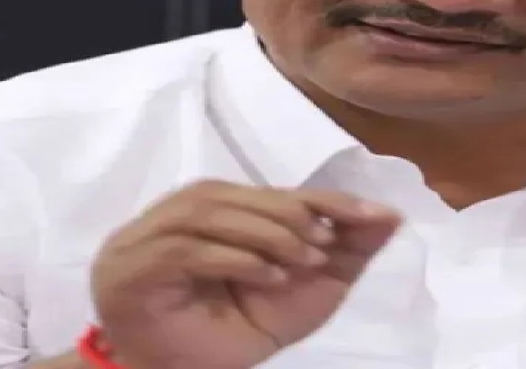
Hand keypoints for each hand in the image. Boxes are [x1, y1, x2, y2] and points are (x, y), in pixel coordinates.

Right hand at [89, 180, 401, 368]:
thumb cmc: (231, 333)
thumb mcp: (303, 293)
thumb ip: (342, 255)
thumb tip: (391, 216)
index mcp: (221, 209)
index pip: (275, 192)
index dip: (325, 199)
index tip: (372, 215)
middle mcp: (181, 211)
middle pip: (243, 195)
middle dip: (295, 216)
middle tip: (327, 246)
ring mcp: (150, 236)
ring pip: (212, 212)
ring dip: (268, 234)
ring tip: (304, 262)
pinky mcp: (134, 267)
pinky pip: (187, 250)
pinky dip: (235, 259)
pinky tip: (269, 278)